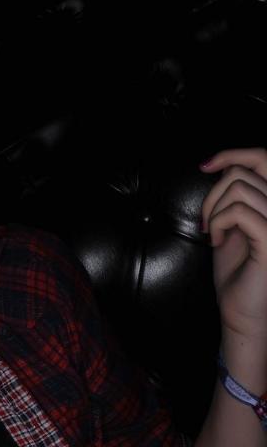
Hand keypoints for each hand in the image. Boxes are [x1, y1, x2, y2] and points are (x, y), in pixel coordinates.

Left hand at [200, 147, 266, 339]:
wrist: (241, 311)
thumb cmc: (236, 271)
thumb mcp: (232, 225)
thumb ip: (234, 197)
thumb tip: (223, 168)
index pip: (264, 159)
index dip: (233, 154)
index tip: (206, 166)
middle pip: (242, 173)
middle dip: (212, 194)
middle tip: (206, 221)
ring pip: (238, 188)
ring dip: (213, 210)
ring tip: (212, 232)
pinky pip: (240, 212)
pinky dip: (218, 222)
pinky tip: (216, 240)